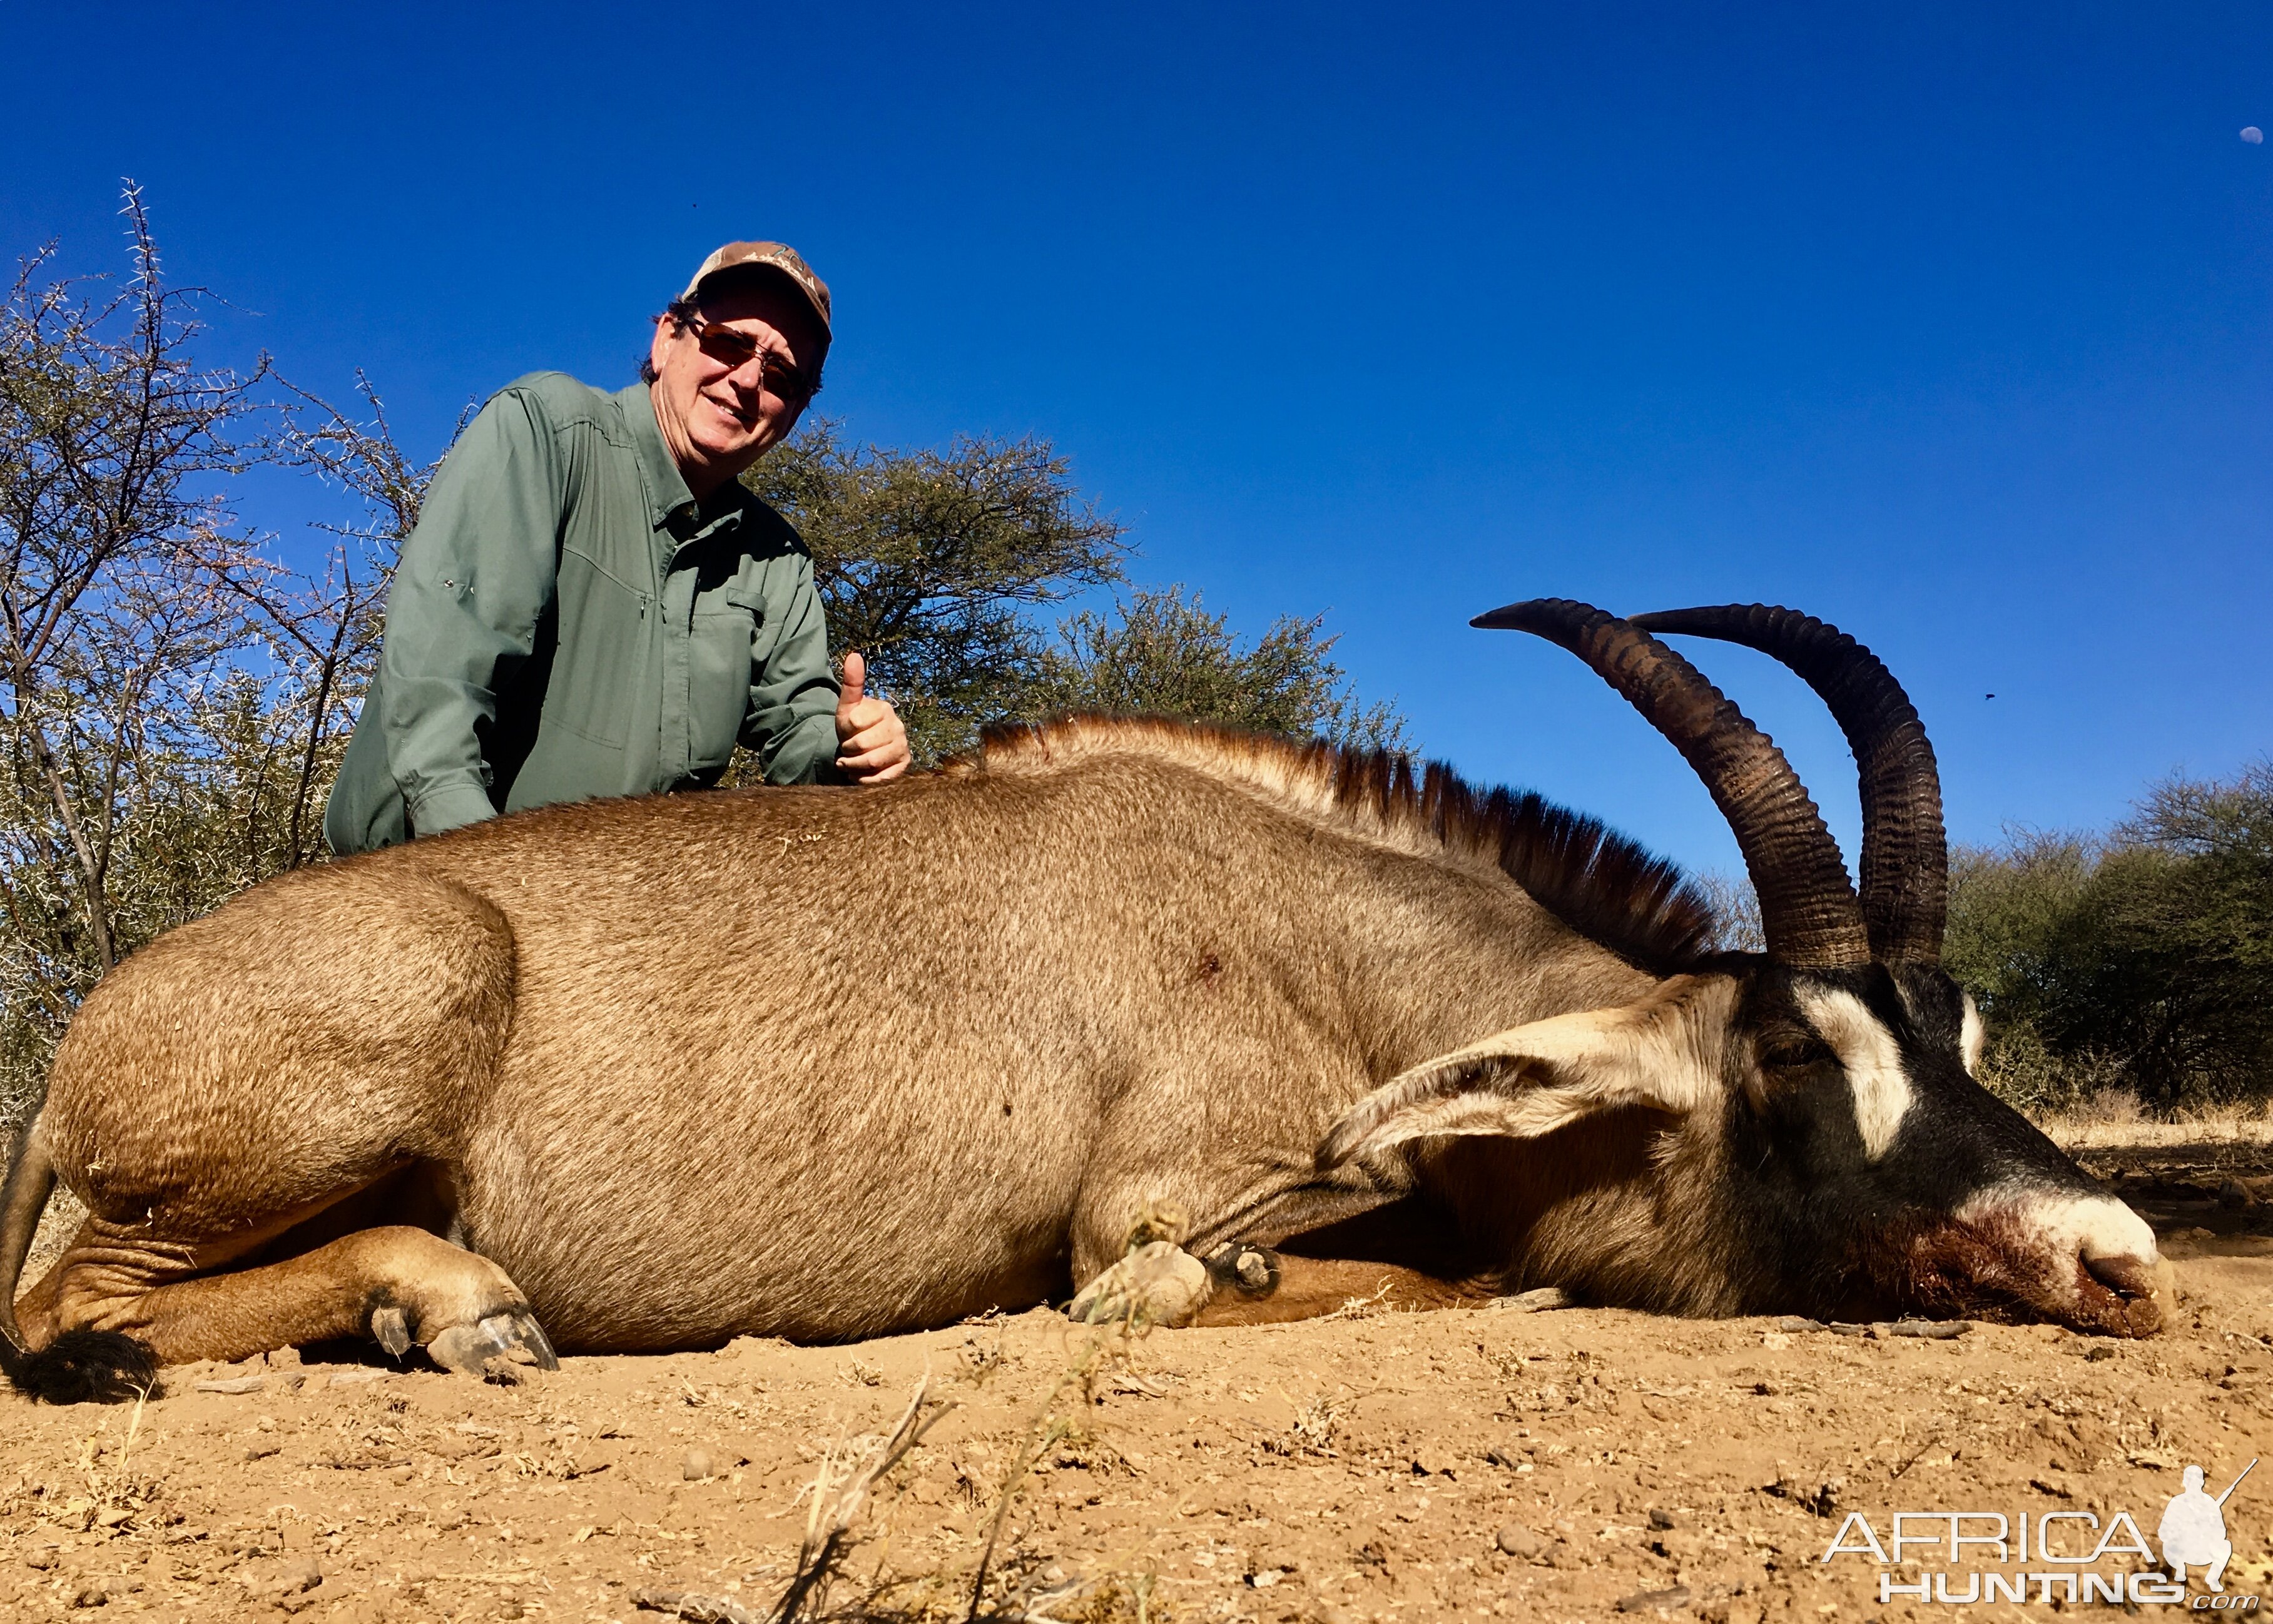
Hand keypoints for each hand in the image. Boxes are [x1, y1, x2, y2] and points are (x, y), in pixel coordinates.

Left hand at [834, 651, 909, 783]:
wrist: (863, 752)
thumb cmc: (853, 728)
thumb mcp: (847, 707)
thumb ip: (851, 683)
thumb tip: (853, 656)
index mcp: (884, 709)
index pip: (854, 723)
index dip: (844, 732)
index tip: (845, 733)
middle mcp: (898, 727)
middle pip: (862, 745)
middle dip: (847, 752)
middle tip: (847, 751)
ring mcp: (903, 748)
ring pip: (871, 763)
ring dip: (853, 767)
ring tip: (850, 763)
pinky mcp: (904, 768)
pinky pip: (880, 779)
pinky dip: (864, 780)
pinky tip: (860, 775)